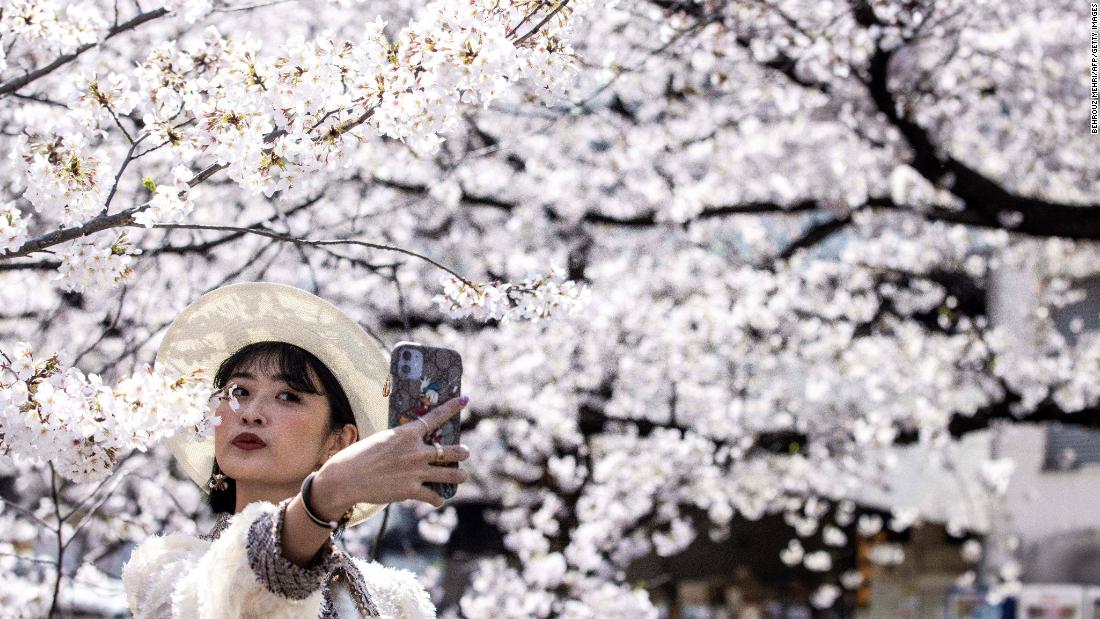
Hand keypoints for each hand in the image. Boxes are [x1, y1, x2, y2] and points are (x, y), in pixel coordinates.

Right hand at [314, 395, 470, 513]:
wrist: (346, 478)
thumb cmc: (359, 456)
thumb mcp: (382, 440)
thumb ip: (401, 442)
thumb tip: (414, 445)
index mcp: (407, 434)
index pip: (435, 417)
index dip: (452, 407)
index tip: (464, 399)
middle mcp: (416, 451)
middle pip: (452, 450)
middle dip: (463, 452)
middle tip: (465, 453)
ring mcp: (416, 471)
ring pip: (452, 474)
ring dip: (459, 475)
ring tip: (461, 476)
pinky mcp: (411, 490)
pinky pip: (434, 496)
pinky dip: (437, 499)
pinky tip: (437, 499)